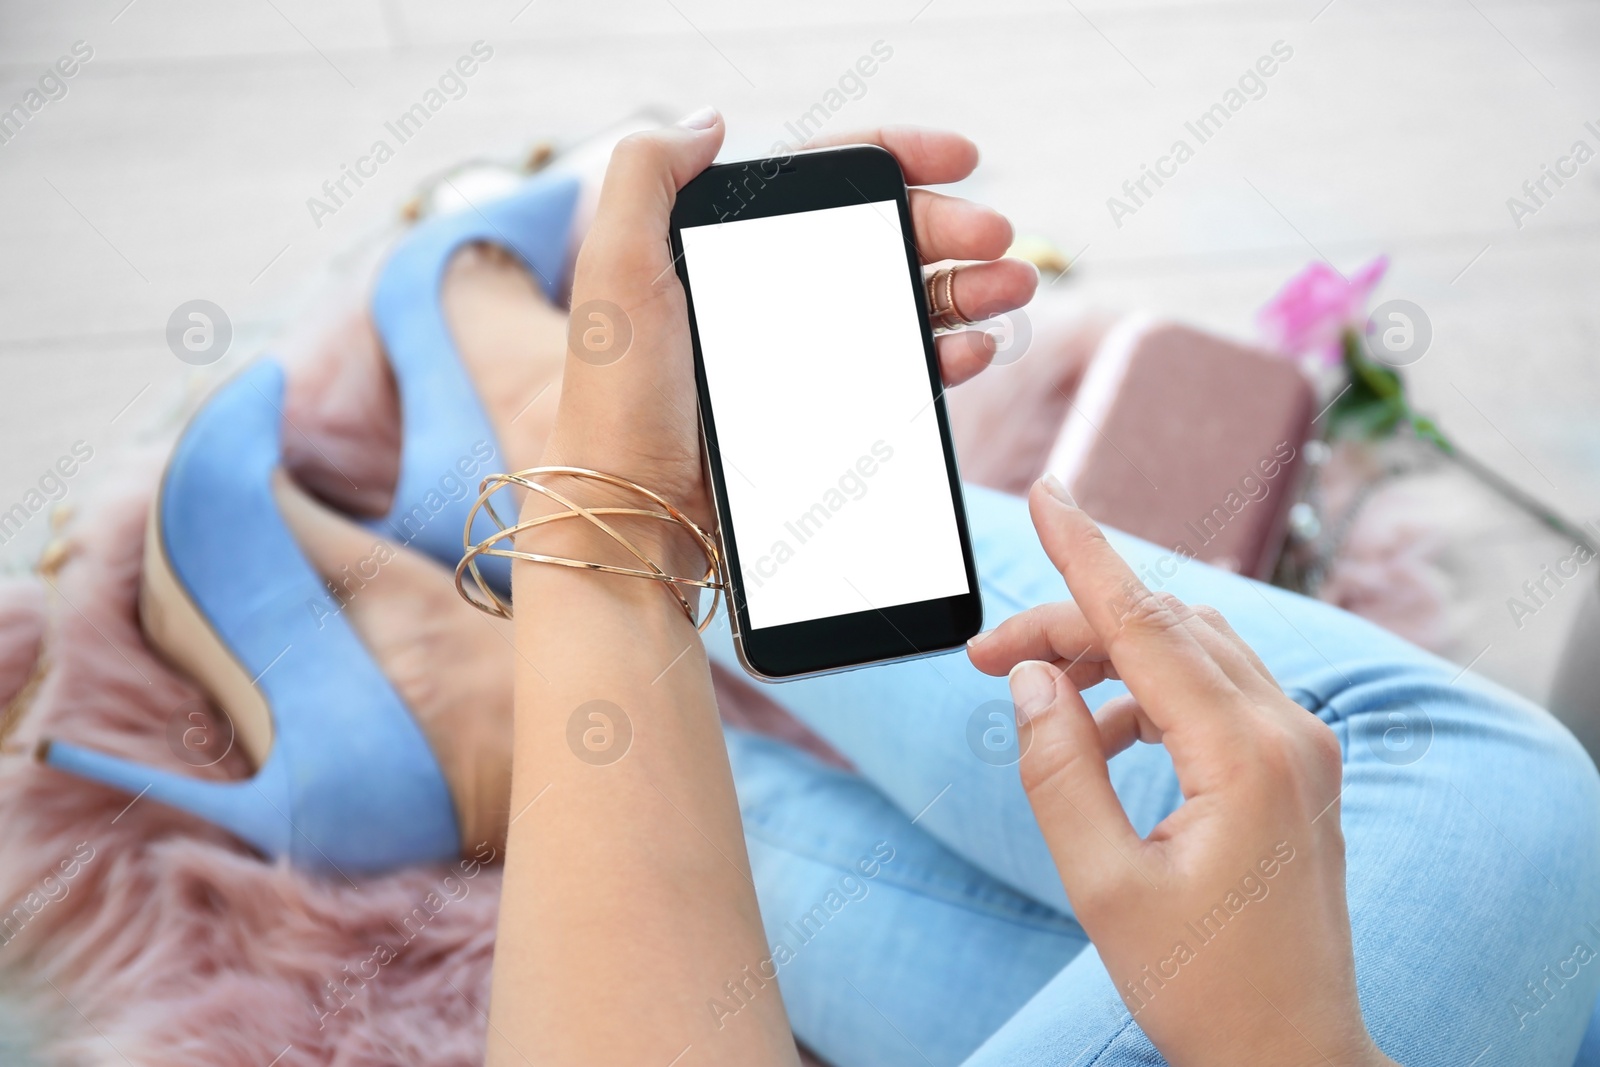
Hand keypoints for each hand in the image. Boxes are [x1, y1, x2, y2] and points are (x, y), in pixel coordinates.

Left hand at [542, 110, 1037, 538]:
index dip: (899, 159)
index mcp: (729, 248)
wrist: (634, 517)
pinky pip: (903, 370)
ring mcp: (804, 354)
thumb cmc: (617, 400)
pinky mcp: (826, 411)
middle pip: (883, 239)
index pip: (827, 182)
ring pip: (905, 302)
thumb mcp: (614, 272)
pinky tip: (974, 348)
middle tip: (1000, 238)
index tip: (962, 159)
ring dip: (967, 289)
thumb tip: (713, 120)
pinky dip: (948, 353)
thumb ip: (648, 177)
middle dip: (952, 228)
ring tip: (1011, 289)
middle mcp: (773, 293)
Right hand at [968, 477, 1395, 1066]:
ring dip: (1112, 653)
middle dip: (1072, 623)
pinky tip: (1105, 733)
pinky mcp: (1299, 765)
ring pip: (1194, 649)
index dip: (1086, 554)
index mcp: (1248, 758)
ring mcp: (1305, 746)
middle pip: (1166, 627)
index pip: (1149, 623)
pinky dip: (1151, 688)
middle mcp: (1291, 734)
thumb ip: (1058, 770)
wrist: (1293, 1056)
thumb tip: (1032, 680)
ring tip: (1037, 697)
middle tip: (986, 660)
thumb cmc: (1202, 987)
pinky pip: (1218, 688)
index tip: (1046, 492)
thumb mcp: (1103, 886)